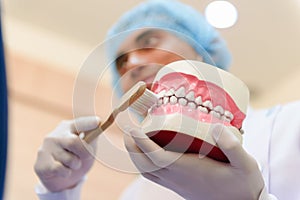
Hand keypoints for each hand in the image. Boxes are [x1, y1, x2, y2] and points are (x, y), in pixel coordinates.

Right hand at [34, 116, 99, 191]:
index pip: (79, 123)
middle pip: (74, 142)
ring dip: (76, 165)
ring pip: (69, 159)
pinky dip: (66, 173)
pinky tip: (62, 170)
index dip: (88, 123)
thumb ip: (92, 137)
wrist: (63, 177)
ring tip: (71, 164)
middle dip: (84, 153)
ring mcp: (46, 148)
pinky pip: (59, 169)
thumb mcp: (88, 147)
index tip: (98, 121)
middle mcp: (55, 135)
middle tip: (86, 156)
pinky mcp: (41, 163)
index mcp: (69, 127)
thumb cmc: (78, 157)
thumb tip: (99, 124)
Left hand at [124, 124, 264, 199]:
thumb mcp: (246, 164)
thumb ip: (233, 147)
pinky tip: (148, 153)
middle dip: (132, 147)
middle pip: (144, 164)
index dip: (142, 143)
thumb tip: (216, 128)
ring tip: (133, 138)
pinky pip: (153, 175)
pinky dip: (144, 164)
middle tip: (128, 128)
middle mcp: (177, 177)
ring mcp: (176, 182)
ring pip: (146, 171)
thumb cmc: (243, 184)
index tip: (133, 128)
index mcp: (188, 170)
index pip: (157, 157)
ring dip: (135, 155)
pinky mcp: (178, 185)